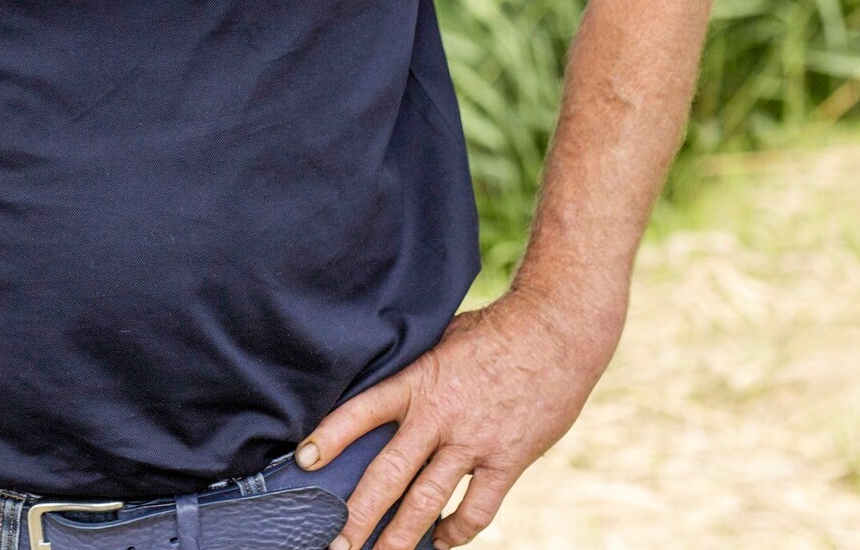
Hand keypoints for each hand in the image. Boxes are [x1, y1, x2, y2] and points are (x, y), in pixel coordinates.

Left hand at [291, 284, 623, 548]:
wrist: (556, 331)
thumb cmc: (495, 330)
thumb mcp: (441, 338)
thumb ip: (415, 369)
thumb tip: (382, 382)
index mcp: (418, 381)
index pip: (362, 411)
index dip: (331, 437)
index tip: (304, 462)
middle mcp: (440, 416)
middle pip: (389, 475)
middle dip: (358, 515)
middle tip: (335, 543)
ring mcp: (473, 442)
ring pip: (427, 501)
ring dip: (400, 537)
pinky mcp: (508, 459)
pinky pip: (478, 509)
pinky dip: (457, 530)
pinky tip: (443, 540)